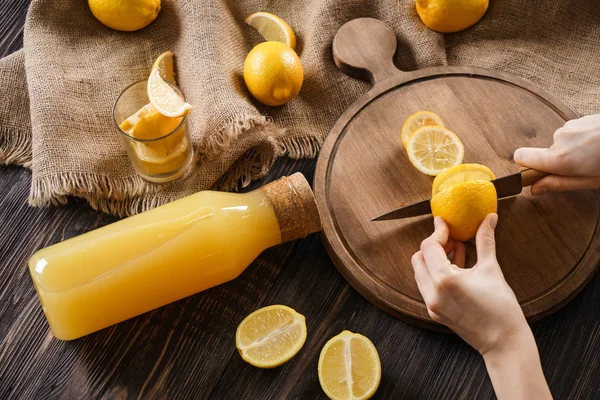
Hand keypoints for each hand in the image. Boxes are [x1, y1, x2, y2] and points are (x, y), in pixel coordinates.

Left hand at [411, 214, 528, 354]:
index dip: (438, 231)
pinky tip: (456, 266)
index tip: (445, 223)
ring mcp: (431, 304)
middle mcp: (432, 292)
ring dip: (434, 259)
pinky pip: (427, 286)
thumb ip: (485, 240)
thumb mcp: (492, 269)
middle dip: (433, 245)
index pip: (429, 246)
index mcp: (444, 280)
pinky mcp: (434, 312)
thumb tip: (489, 217)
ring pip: (420, 272)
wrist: (503, 343)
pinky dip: (436, 273)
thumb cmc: (501, 308)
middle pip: (419, 258)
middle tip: (451, 237)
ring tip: (456, 249)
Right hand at [514, 114, 599, 194]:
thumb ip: (559, 184)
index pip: (521, 157)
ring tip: (596, 155)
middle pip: (546, 153)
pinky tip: (599, 144)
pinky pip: (573, 133)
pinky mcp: (580, 119)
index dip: (526, 166)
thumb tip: (535, 189)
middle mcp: (559, 139)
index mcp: (559, 158)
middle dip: (560, 161)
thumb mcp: (590, 181)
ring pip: (562, 143)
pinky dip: (582, 140)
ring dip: (574, 150)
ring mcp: (569, 126)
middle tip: (584, 168)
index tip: (539, 173)